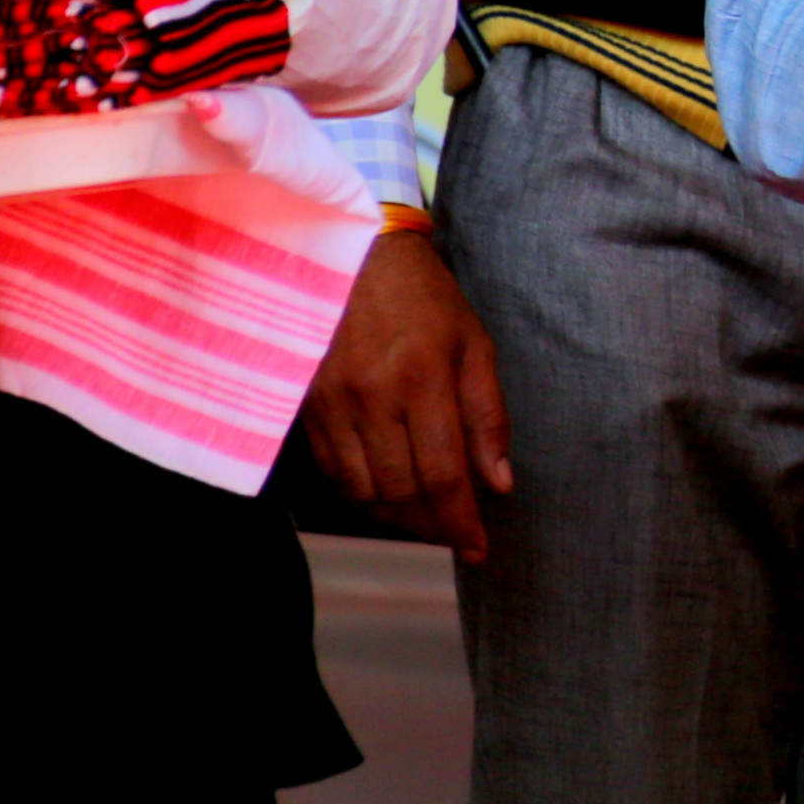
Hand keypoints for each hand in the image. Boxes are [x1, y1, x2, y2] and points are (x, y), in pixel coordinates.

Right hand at [299, 230, 513, 557]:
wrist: (351, 253)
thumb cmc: (424, 297)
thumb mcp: (473, 344)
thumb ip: (488, 417)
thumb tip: (498, 485)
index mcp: (423, 379)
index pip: (444, 475)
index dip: (462, 522)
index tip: (479, 550)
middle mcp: (373, 397)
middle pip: (401, 492)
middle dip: (433, 523)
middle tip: (456, 530)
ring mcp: (331, 403)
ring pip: (363, 491)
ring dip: (397, 514)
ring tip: (425, 512)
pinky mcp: (304, 405)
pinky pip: (332, 472)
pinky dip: (361, 492)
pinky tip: (386, 487)